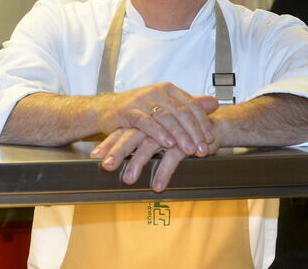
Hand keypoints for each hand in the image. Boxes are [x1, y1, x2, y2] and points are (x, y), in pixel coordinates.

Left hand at [91, 127, 219, 191]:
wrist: (212, 126)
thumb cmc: (179, 131)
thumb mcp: (156, 135)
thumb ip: (137, 140)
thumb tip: (113, 155)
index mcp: (145, 121)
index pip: (123, 131)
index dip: (109, 143)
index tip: (95, 156)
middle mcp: (154, 125)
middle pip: (132, 136)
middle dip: (117, 152)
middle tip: (106, 166)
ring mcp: (169, 132)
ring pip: (149, 147)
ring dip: (138, 164)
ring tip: (129, 179)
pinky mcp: (185, 142)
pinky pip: (172, 158)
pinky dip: (164, 172)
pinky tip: (157, 185)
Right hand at [96, 82, 217, 155]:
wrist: (106, 109)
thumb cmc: (138, 109)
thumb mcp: (166, 105)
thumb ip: (189, 105)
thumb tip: (215, 103)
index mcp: (168, 89)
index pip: (191, 105)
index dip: (203, 123)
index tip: (210, 139)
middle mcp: (157, 91)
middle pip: (182, 112)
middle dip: (194, 133)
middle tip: (202, 149)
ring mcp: (142, 100)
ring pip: (167, 118)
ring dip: (180, 136)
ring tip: (188, 150)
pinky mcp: (128, 111)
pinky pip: (147, 123)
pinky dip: (159, 134)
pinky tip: (167, 144)